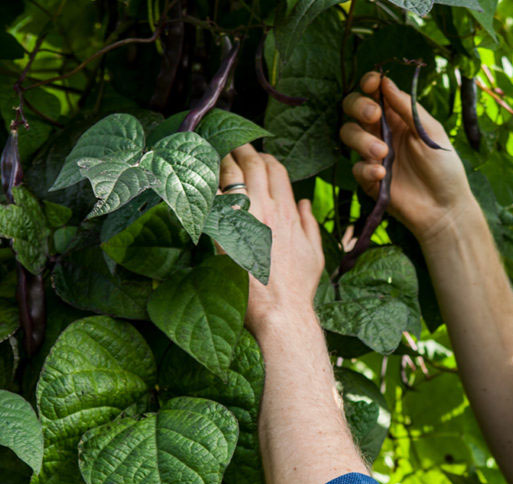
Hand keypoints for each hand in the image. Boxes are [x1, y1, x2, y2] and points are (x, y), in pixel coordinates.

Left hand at [219, 144, 322, 334]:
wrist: (281, 310)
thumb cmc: (298, 288)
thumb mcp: (315, 253)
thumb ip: (309, 224)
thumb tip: (304, 203)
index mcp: (289, 212)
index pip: (276, 170)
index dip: (264, 157)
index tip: (256, 155)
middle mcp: (267, 209)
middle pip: (253, 165)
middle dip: (241, 149)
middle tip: (230, 144)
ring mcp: (244, 218)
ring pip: (231, 174)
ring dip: (221, 159)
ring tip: (212, 152)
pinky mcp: (223, 232)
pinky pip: (211, 197)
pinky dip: (204, 183)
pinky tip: (197, 178)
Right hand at [340, 71, 477, 243]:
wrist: (444, 209)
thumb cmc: (444, 168)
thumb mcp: (430, 132)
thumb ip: (407, 108)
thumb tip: (386, 82)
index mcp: (398, 117)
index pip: (374, 93)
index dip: (369, 84)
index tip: (372, 83)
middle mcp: (381, 132)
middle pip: (353, 108)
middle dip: (358, 106)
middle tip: (374, 116)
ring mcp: (373, 155)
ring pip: (348, 134)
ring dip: (362, 139)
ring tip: (383, 153)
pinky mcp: (368, 179)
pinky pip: (355, 167)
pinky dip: (366, 168)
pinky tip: (382, 174)